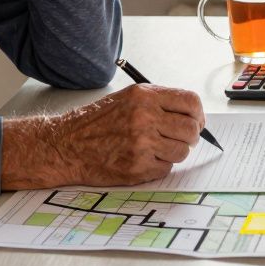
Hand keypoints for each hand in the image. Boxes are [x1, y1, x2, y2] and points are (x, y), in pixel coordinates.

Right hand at [1, 84, 205, 188]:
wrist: (66, 144)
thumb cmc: (96, 122)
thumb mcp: (128, 98)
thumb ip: (160, 102)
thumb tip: (192, 115)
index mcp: (145, 97)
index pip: (191, 102)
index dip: (198, 114)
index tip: (197, 121)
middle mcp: (145, 118)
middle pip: (191, 129)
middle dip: (190, 136)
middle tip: (180, 139)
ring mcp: (141, 144)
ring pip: (182, 151)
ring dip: (174, 152)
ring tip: (157, 148)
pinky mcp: (137, 167)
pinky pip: (166, 168)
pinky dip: (159, 166)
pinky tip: (143, 159)